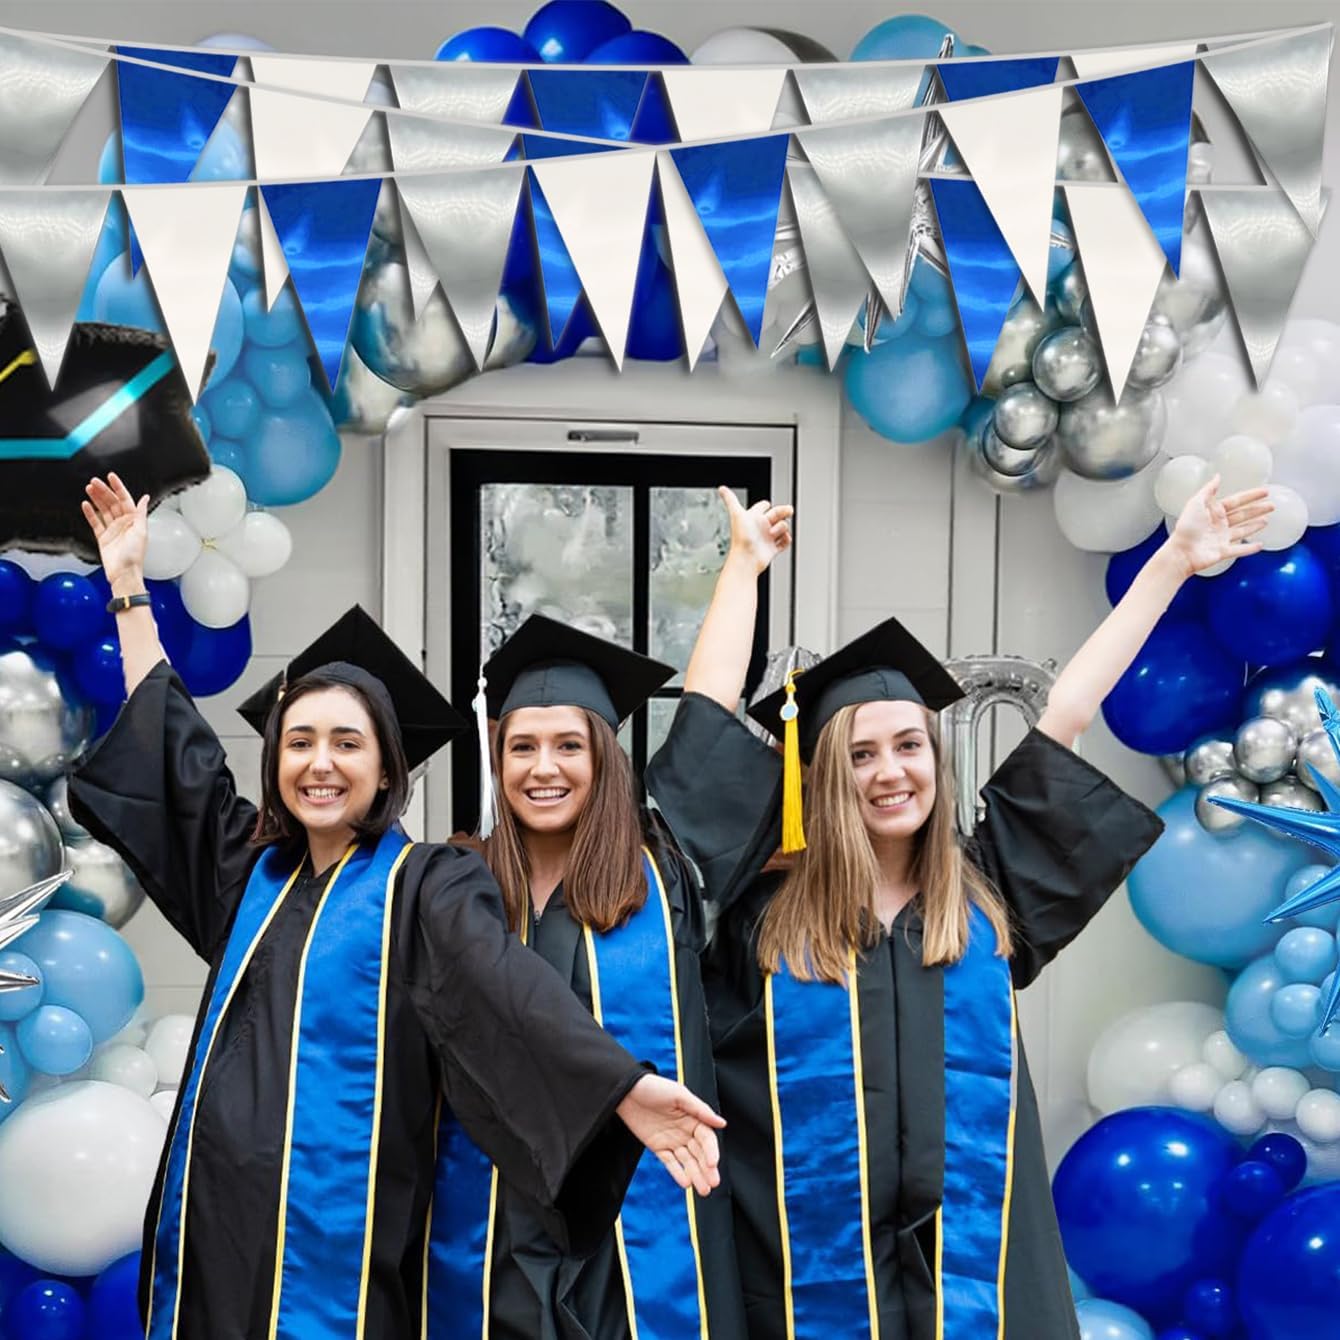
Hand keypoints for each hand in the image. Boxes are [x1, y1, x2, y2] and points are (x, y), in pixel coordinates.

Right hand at [81, 473, 148, 592]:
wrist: (123, 574)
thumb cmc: (134, 556)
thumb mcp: (141, 532)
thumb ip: (141, 513)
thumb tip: (145, 498)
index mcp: (134, 521)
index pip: (125, 500)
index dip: (118, 487)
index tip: (111, 477)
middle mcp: (124, 524)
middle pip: (112, 503)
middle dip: (104, 491)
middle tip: (94, 481)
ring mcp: (113, 530)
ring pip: (103, 510)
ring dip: (96, 499)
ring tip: (88, 488)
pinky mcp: (103, 538)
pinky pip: (95, 522)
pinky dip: (90, 513)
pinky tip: (85, 504)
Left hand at [615, 1073, 724, 1196]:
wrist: (625, 1091)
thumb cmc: (654, 1087)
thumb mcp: (679, 1094)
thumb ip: (700, 1110)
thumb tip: (721, 1123)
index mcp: (693, 1117)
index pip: (707, 1139)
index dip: (711, 1151)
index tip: (714, 1164)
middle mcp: (685, 1130)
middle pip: (700, 1153)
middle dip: (707, 1169)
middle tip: (713, 1183)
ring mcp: (672, 1140)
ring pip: (687, 1161)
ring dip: (696, 1175)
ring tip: (704, 1191)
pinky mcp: (658, 1147)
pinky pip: (670, 1163)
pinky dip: (678, 1173)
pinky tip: (686, 1183)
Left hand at [718, 485, 792, 574]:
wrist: (747, 558)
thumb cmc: (741, 538)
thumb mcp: (737, 514)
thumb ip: (731, 500)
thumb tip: (722, 488)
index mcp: (753, 518)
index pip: (761, 507)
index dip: (765, 505)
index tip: (768, 504)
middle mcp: (760, 527)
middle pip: (776, 514)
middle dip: (783, 512)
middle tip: (788, 511)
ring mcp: (767, 538)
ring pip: (782, 527)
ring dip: (782, 528)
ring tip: (774, 533)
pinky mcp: (772, 549)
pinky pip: (784, 542)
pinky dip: (786, 540)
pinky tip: (784, 538)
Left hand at [1167, 478, 1272, 576]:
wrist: (1181, 552)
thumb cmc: (1186, 528)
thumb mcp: (1196, 503)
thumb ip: (1208, 490)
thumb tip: (1217, 476)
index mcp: (1213, 512)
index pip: (1237, 501)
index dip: (1251, 496)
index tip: (1264, 491)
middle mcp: (1218, 524)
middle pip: (1243, 515)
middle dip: (1257, 510)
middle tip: (1271, 505)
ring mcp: (1221, 539)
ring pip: (1243, 531)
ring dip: (1255, 526)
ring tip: (1266, 520)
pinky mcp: (1223, 552)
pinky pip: (1240, 550)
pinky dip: (1250, 548)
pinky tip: (1259, 545)